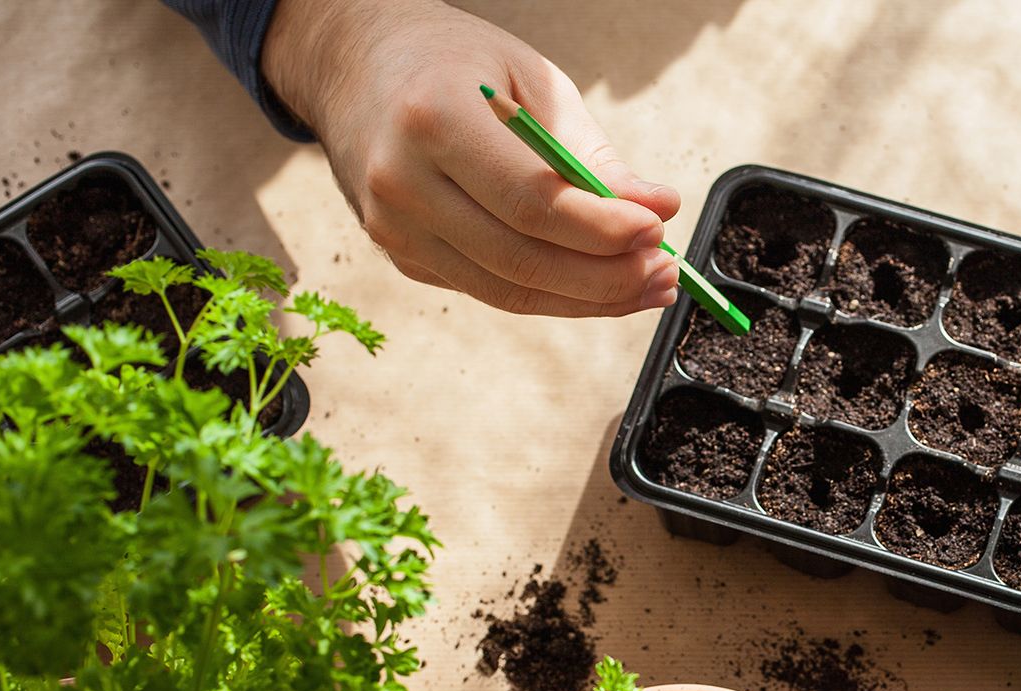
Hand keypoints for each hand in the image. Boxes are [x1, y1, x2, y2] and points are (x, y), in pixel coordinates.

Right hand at [261, 0, 679, 316]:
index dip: (601, 228)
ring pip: (508, 290)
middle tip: (664, 272)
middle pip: (521, 258)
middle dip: (607, 276)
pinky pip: (492, 291)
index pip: (531, 201)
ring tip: (648, 286)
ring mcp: (396, 229)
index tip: (656, 230)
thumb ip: (590, 150)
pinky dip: (554, 296)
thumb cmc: (454, 61)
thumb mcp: (530, 80)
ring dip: (590, 299)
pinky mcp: (404, 257)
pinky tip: (600, 285)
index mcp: (433, 119)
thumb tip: (658, 207)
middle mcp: (403, 183)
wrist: (356, 66)